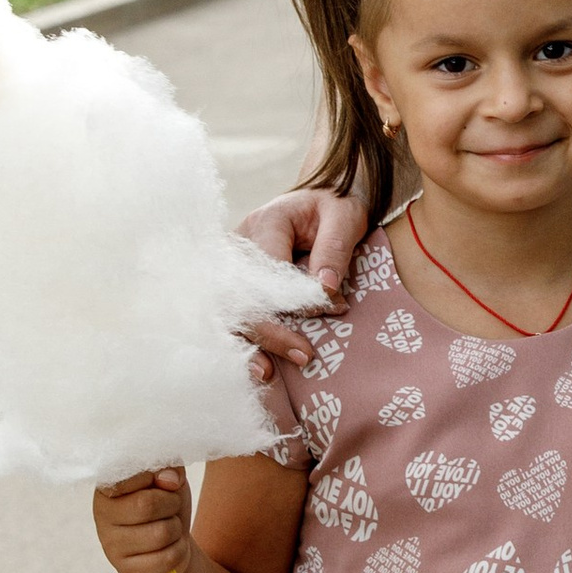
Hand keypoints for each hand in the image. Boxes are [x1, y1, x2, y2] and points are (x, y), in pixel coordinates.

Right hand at [94, 466, 196, 572]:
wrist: (173, 541)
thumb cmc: (166, 502)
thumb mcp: (170, 476)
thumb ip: (168, 466)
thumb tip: (168, 479)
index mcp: (107, 487)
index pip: (130, 475)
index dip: (158, 478)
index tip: (166, 482)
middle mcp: (101, 516)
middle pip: (147, 505)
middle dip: (172, 504)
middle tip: (171, 507)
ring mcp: (111, 546)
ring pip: (161, 533)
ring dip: (176, 529)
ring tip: (168, 527)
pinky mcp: (127, 571)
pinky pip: (168, 559)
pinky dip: (179, 551)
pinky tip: (168, 548)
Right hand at [237, 189, 364, 371]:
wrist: (323, 200)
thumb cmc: (335, 207)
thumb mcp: (345, 217)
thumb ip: (334, 249)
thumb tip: (324, 290)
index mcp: (267, 222)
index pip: (269, 268)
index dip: (292, 297)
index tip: (326, 312)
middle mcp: (240, 244)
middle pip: (241, 294)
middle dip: (267, 330)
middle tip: (303, 355)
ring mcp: (231, 266)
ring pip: (227, 310)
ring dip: (246, 342)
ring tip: (266, 372)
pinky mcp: (235, 284)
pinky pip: (230, 316)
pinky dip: (240, 341)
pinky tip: (255, 366)